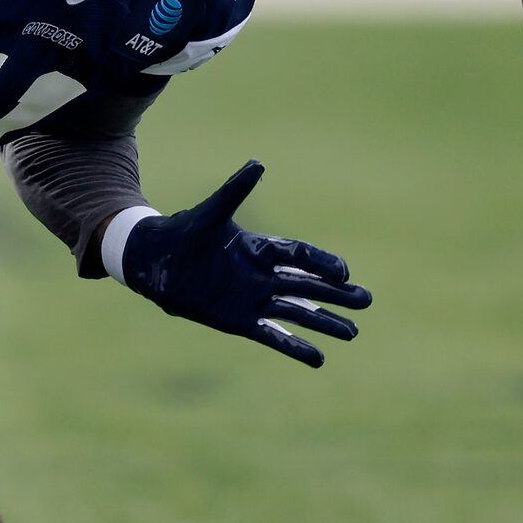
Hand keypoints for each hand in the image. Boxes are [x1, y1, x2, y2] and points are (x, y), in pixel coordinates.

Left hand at [118, 160, 370, 367]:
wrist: (156, 262)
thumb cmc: (184, 233)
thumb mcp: (211, 213)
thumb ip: (235, 192)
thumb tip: (257, 163)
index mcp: (260, 249)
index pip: (299, 255)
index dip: (321, 262)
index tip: (345, 271)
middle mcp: (263, 276)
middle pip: (308, 286)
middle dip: (337, 294)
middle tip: (366, 301)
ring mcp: (254, 300)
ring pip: (297, 312)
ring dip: (324, 322)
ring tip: (352, 332)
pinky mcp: (240, 322)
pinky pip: (273, 336)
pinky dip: (295, 347)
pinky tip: (319, 358)